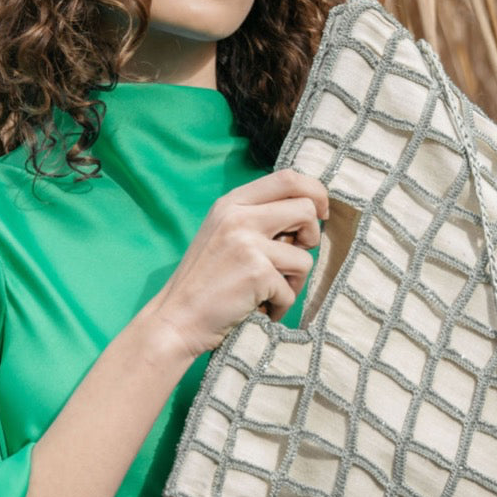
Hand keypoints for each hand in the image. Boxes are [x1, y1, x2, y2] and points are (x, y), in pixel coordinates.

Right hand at [145, 169, 327, 358]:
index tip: (320, 213)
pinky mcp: (257, 272)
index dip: (315, 192)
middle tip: (294, 257)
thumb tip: (310, 212)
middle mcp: (238, 216)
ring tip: (270, 291)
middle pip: (306, 208)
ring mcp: (247, 243)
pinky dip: (281, 305)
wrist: (177, 318)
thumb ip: (258, 218)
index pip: (288, 178)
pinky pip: (292, 289)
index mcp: (231, 202)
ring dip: (294, 280)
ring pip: (305, 255)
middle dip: (311, 236)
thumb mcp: (224, 234)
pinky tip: (260, 309)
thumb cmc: (206, 282)